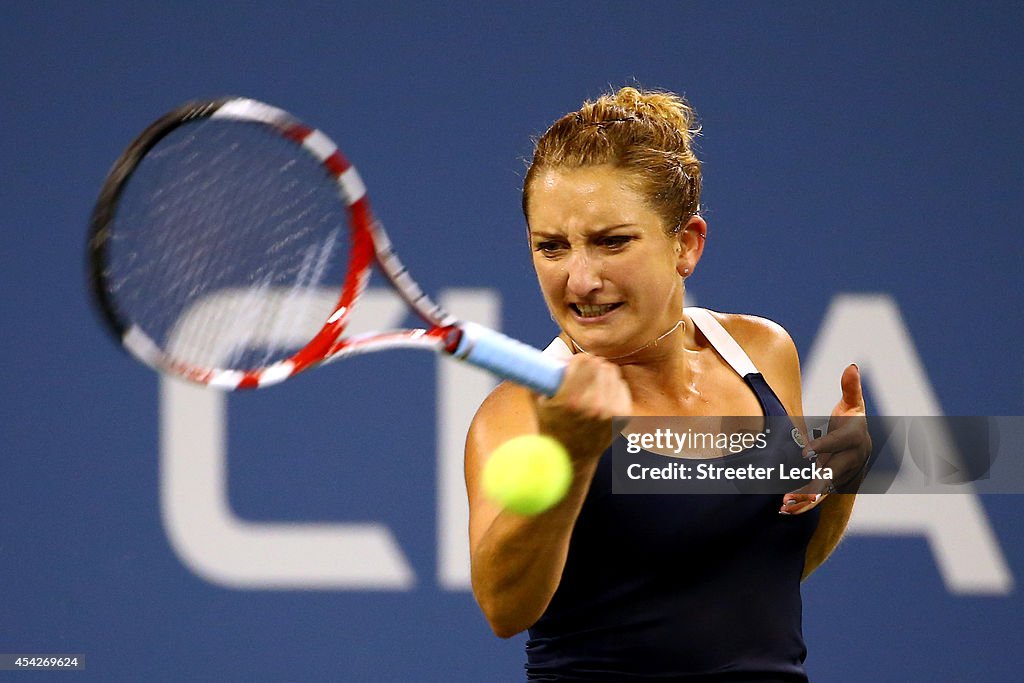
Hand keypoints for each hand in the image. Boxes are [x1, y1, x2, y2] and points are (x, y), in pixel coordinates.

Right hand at [536, 354, 632, 465]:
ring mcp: (610, 412)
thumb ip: (538, 376)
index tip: (574, 364)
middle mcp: (592, 406)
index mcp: (570, 400)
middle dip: (590, 365)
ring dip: (602, 373)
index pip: (583, 361)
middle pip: (599, 364)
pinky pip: (621, 386)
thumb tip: (537, 354)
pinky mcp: (622, 417)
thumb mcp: (538, 402)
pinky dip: (613, 385)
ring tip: (593, 382)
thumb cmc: (551, 426)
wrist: (571, 457)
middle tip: (584, 371)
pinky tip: (604, 393)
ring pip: (612, 372)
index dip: (577, 360)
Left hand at [781, 364, 870, 514]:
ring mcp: (843, 476)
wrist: (862, 450)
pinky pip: (819, 499)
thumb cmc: (851, 422)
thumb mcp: (853, 405)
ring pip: (824, 490)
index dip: (822, 447)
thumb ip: (851, 388)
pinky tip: (784, 509)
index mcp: (854, 439)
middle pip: (831, 473)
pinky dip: (803, 505)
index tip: (805, 453)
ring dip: (804, 499)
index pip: (838, 443)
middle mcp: (851, 460)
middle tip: (791, 488)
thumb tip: (852, 366)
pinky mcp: (833, 487)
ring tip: (784, 504)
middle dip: (812, 482)